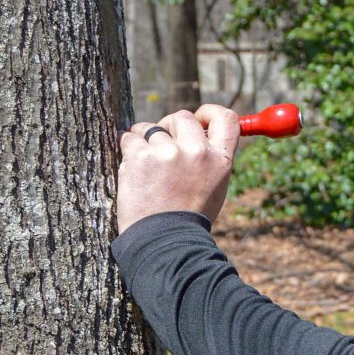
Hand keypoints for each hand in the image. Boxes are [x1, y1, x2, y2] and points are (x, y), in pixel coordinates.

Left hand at [117, 105, 238, 232]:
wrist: (164, 241)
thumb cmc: (188, 219)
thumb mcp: (214, 187)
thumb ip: (209, 159)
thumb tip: (198, 133)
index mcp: (220, 160)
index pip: (226, 118)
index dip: (209, 112)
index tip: (198, 118)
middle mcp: (198, 152)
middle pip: (182, 117)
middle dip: (168, 126)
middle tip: (161, 144)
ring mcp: (169, 152)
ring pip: (150, 127)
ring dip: (143, 139)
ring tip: (145, 166)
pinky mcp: (141, 157)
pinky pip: (129, 138)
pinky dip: (126, 148)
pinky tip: (132, 168)